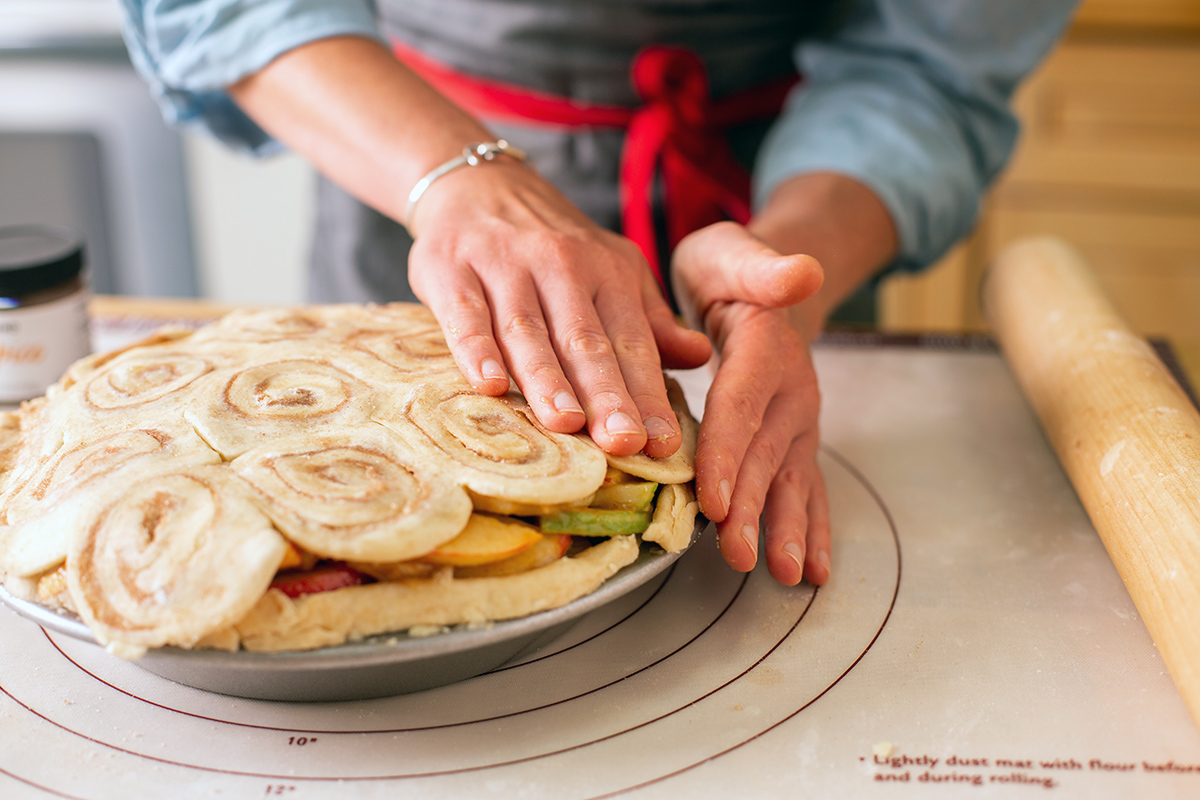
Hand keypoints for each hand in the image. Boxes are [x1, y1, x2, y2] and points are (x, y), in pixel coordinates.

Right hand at [407, 157, 711, 457]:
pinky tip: (488, 384)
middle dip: (607, 393)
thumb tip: (701, 356)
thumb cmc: (554, 247)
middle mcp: (561, 265)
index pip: (632, 341)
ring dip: (547, 379)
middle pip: (585, 340)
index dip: (648, 394)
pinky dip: (475, 348)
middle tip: (623, 442)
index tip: (663, 444)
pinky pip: (465, 314)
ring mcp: (505, 266)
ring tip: (565, 424)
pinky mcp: (451, 269)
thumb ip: (651, 319)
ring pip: (529, 331)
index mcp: (609, 272)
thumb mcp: (614, 270)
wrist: (477, 185)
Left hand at [672, 222, 830, 585]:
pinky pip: (807, 488)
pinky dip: (810, 529)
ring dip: (786, 528)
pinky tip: (812, 570)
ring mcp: (799, 421)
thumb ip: (760, 266)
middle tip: (737, 554)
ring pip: (790, 479)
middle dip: (752, 507)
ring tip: (785, 574)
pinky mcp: (796, 442)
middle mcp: (791, 390)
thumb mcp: (731, 254)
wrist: (764, 288)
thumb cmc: (729, 273)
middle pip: (766, 453)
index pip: (741, 405)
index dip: (728, 452)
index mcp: (764, 348)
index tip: (714, 499)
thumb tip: (800, 272)